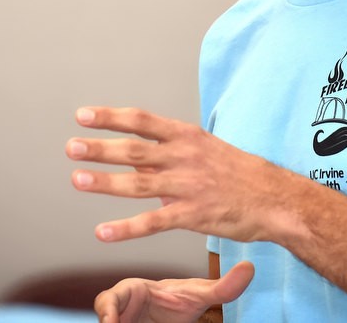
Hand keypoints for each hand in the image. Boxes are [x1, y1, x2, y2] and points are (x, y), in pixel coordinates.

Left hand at [66, 106, 302, 242]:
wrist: (275, 198)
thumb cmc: (240, 172)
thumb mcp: (207, 149)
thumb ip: (170, 152)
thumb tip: (136, 156)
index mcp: (187, 137)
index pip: (142, 121)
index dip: (111, 117)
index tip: (83, 115)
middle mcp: (184, 157)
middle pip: (135, 150)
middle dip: (100, 148)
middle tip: (72, 147)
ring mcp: (188, 186)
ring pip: (139, 184)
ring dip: (106, 182)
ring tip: (77, 179)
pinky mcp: (192, 215)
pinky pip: (153, 222)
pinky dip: (126, 228)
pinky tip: (103, 231)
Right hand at [93, 262, 253, 322]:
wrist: (168, 314)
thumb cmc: (178, 302)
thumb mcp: (200, 296)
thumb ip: (223, 287)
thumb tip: (250, 268)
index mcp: (131, 291)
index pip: (108, 299)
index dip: (107, 309)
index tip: (111, 322)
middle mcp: (118, 307)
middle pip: (101, 317)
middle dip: (104, 322)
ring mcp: (117, 318)